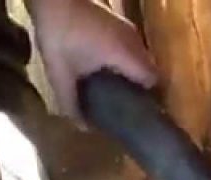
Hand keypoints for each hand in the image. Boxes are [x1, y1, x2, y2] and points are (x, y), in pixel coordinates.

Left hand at [28, 0, 158, 118]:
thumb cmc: (58, 33)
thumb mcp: (60, 72)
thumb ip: (71, 102)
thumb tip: (82, 127)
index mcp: (125, 54)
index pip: (152, 80)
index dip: (147, 96)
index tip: (136, 109)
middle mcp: (133, 41)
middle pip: (149, 69)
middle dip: (139, 86)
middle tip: (124, 102)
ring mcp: (128, 29)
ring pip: (140, 57)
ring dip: (131, 71)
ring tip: (115, 86)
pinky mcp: (119, 22)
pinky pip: (131, 46)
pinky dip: (125, 59)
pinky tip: (106, 65)